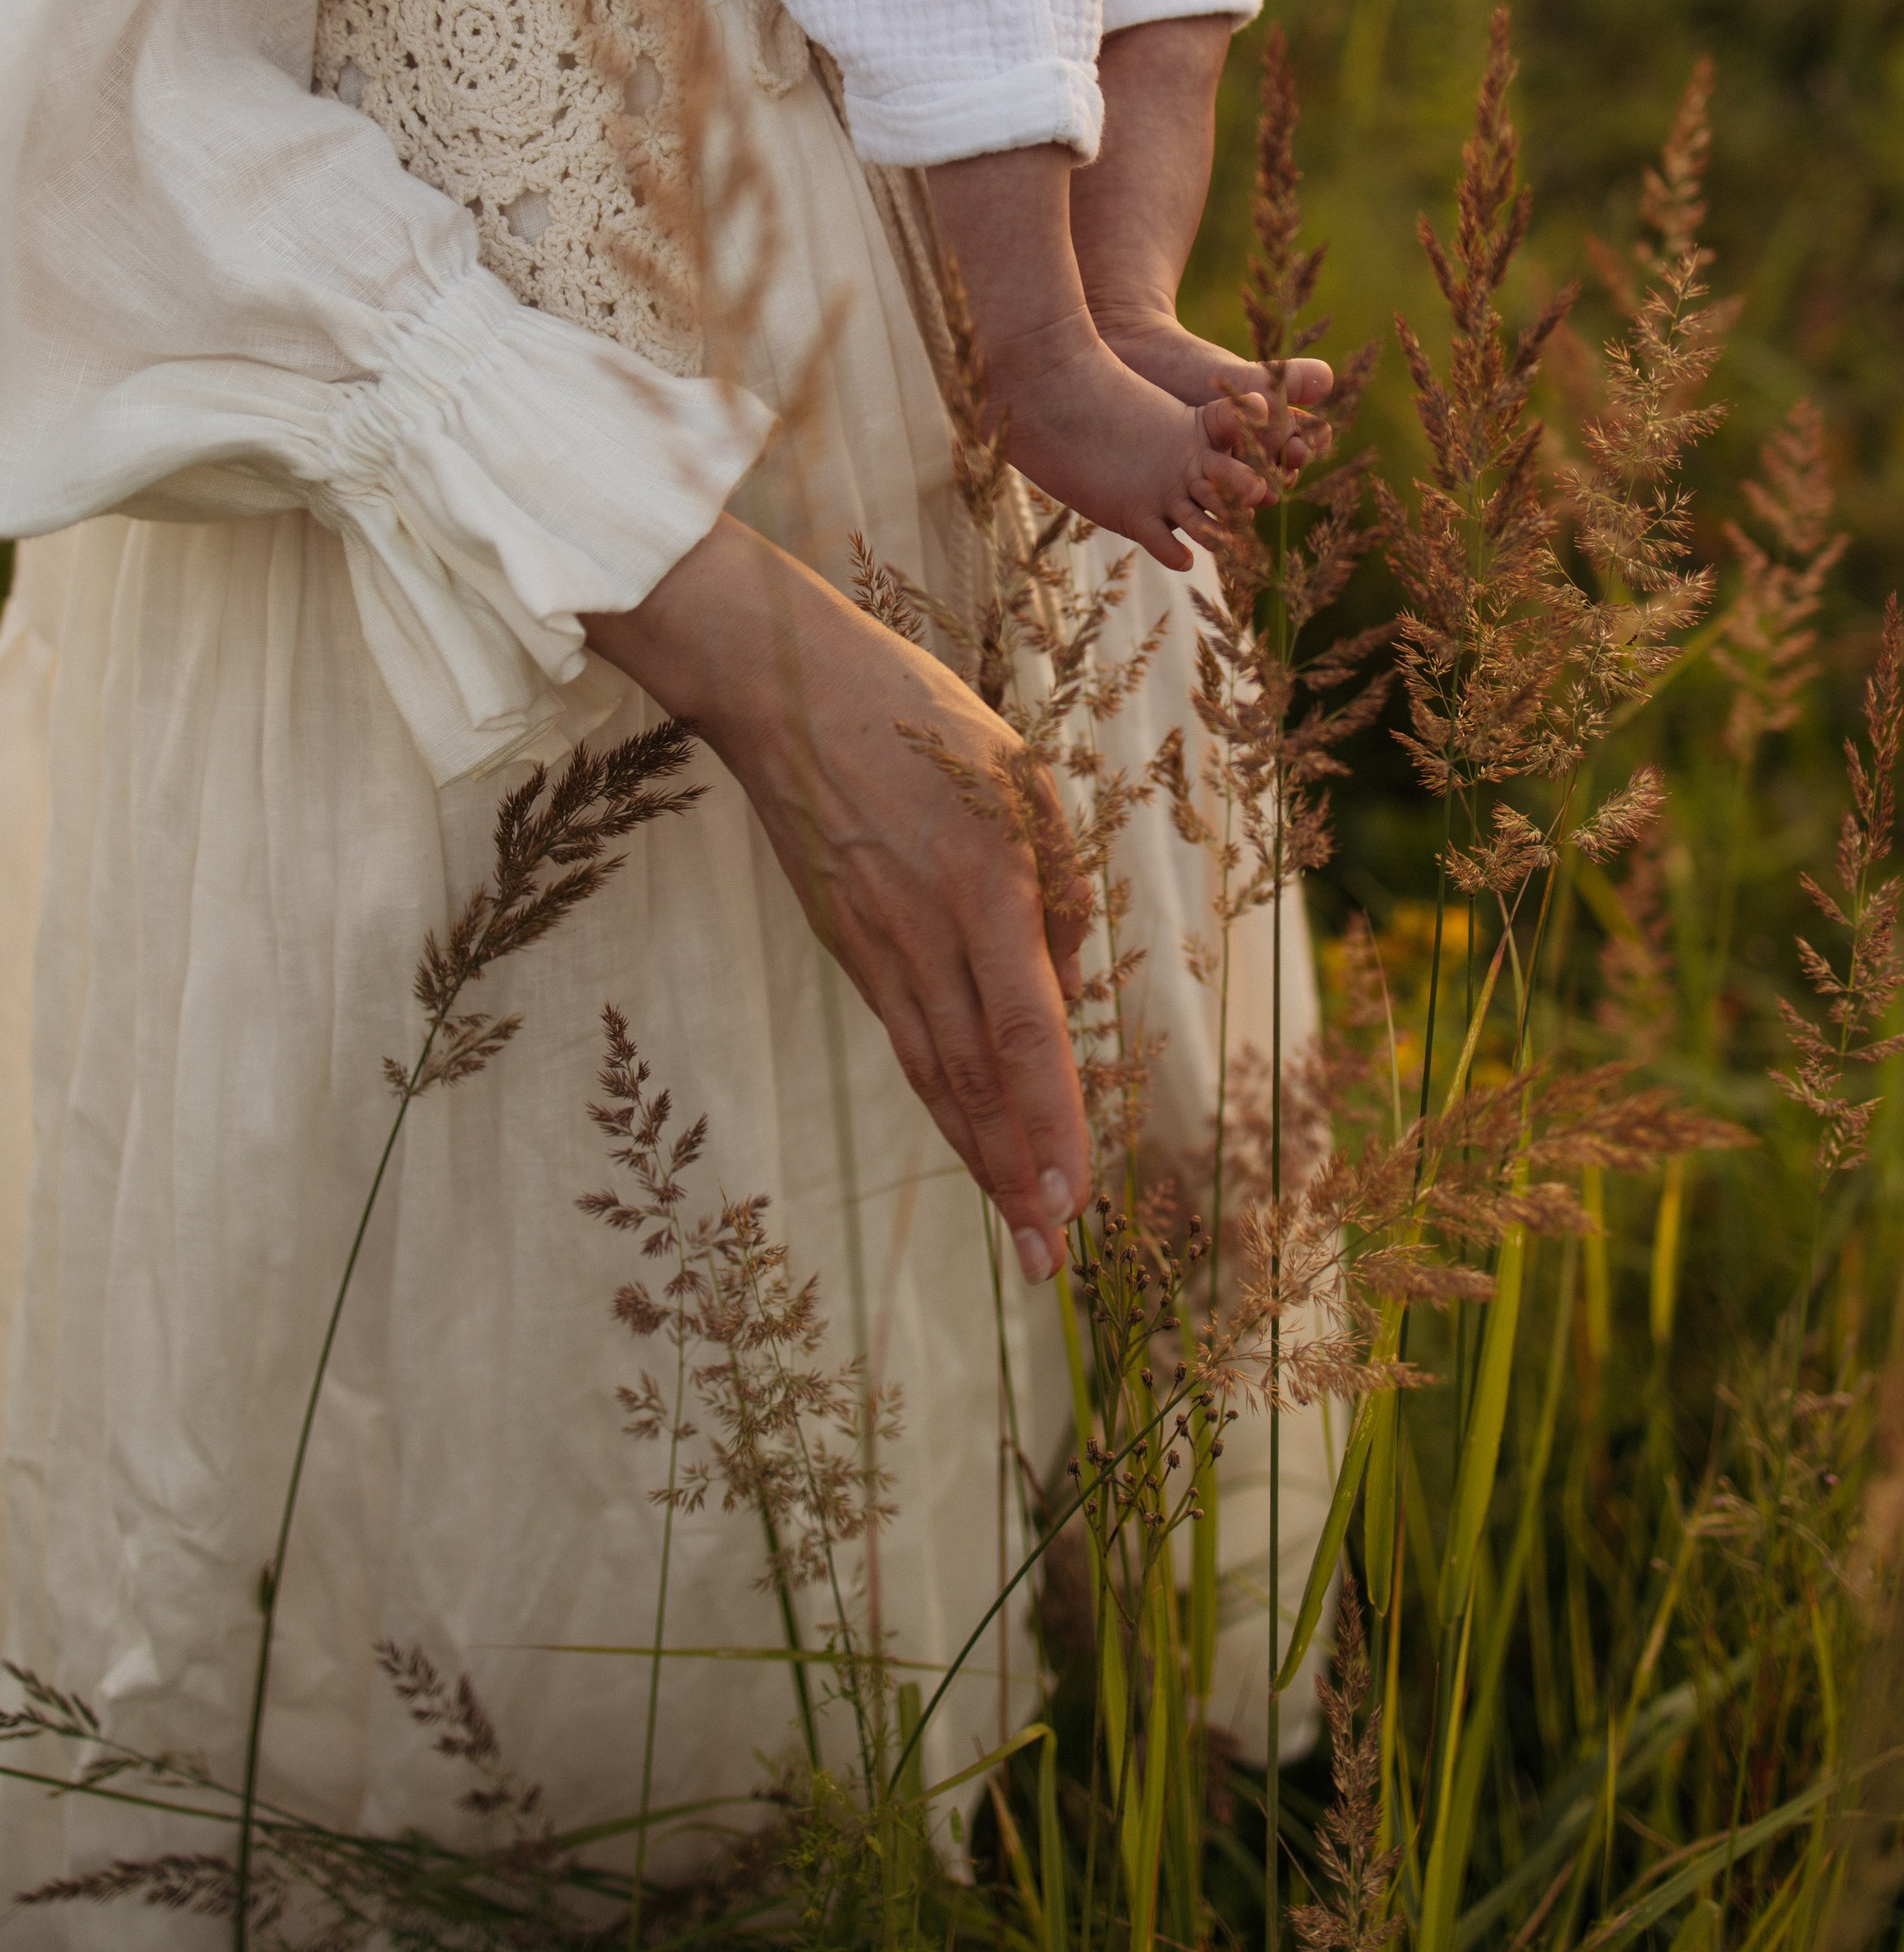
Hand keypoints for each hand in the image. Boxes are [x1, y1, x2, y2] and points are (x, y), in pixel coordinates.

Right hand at [584, 517, 1093, 1283]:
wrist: (781, 688)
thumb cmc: (918, 715)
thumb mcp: (1022, 776)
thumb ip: (1059, 884)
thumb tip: (1067, 989)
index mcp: (985, 878)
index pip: (1024, 1027)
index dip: (1049, 1119)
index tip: (1074, 1197)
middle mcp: (926, 928)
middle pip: (974, 1077)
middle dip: (1017, 1174)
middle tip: (1050, 1263)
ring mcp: (875, 944)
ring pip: (935, 1073)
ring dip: (981, 1157)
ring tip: (1021, 1233)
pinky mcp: (846, 945)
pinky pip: (906, 1036)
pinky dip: (942, 1100)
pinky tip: (970, 1140)